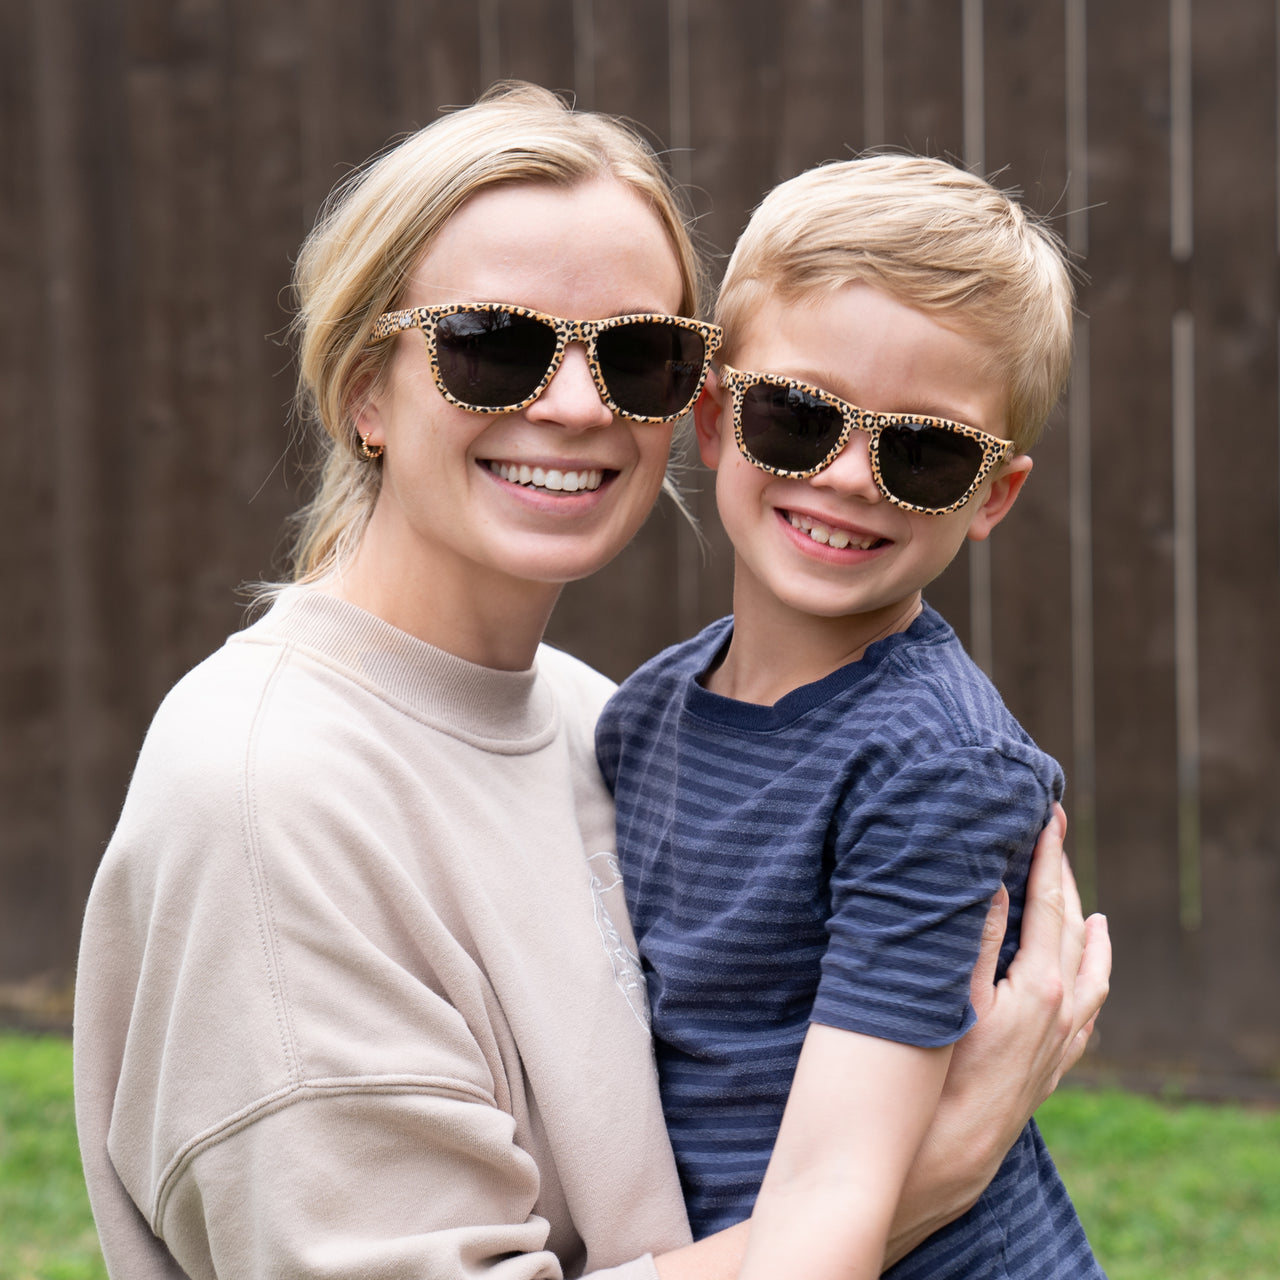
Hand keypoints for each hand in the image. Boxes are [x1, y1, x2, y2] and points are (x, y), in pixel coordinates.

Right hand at [963, 804, 1109, 1106]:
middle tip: (1058, 842)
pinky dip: (1094, 983)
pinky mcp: (1056, 1065)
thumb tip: (998, 887)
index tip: (1052, 818)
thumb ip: (978, 940)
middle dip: (1067, 884)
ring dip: (1090, 936)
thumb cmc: (942, 1071)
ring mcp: (1064, 1040)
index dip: (1048, 858)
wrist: (952, 1150)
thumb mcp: (953, 997)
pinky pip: (1090, 1013)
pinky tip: (1088, 982)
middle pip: (1074, 932)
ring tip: (1094, 912)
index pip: (1048, 905)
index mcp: (1040, 986)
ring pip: (1092, 975)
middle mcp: (1064, 1011)